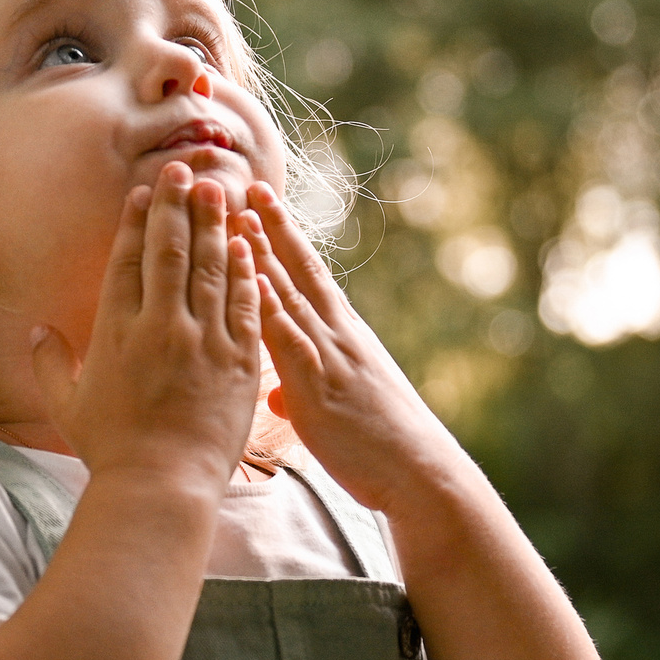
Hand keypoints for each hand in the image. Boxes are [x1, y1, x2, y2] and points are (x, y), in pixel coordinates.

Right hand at [30, 162, 263, 487]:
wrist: (162, 487)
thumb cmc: (110, 450)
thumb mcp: (66, 405)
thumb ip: (50, 364)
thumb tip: (36, 332)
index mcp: (116, 332)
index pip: (128, 261)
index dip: (137, 221)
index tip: (146, 192)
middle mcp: (160, 327)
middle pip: (170, 251)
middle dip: (177, 205)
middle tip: (185, 169)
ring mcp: (203, 341)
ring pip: (211, 267)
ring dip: (214, 224)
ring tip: (217, 189)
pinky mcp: (238, 360)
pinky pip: (244, 304)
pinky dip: (246, 270)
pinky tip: (246, 243)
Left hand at [244, 180, 460, 515]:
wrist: (420, 474)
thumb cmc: (380, 448)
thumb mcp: (339, 411)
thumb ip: (305, 393)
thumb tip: (279, 396)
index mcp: (342, 336)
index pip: (308, 275)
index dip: (284, 237)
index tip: (262, 202)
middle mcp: (337, 336)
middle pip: (299, 270)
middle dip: (271, 227)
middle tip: (246, 185)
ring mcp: (329, 357)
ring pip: (290, 294)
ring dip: (262, 254)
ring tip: (238, 214)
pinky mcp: (319, 387)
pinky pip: (289, 340)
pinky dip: (269, 307)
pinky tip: (250, 281)